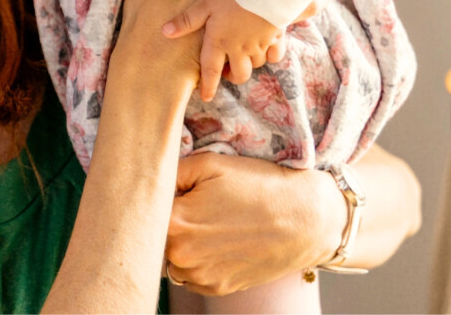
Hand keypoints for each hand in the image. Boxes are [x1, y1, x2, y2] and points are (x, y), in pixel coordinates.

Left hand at [163, 153, 344, 295]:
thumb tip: (146, 179)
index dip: (153, 196)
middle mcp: (182, 257)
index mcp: (175, 224)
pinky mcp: (217, 288)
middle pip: (153, 236)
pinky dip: (195, 258)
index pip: (144, 211)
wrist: (307, 218)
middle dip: (163, 219)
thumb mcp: (208, 163)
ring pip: (169, 256)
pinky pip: (190, 273)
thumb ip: (168, 171)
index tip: (166, 188)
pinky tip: (216, 238)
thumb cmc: (258, 185)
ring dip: (177, 241)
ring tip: (206, 220)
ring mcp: (200, 277)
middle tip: (188, 201)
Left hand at [169, 0, 280, 100]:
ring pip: (256, 65)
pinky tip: (266, 45)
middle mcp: (240, 48)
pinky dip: (270, 55)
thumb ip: (187, 20)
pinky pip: (275, 56)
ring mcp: (259, 44)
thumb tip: (165, 32)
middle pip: (239, 75)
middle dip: (233, 76)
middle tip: (228, 67)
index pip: (211, 70)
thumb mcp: (205, 3)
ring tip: (244, 52)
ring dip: (250, 63)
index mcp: (219, 41)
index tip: (206, 97)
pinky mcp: (277, 37)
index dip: (208, 86)